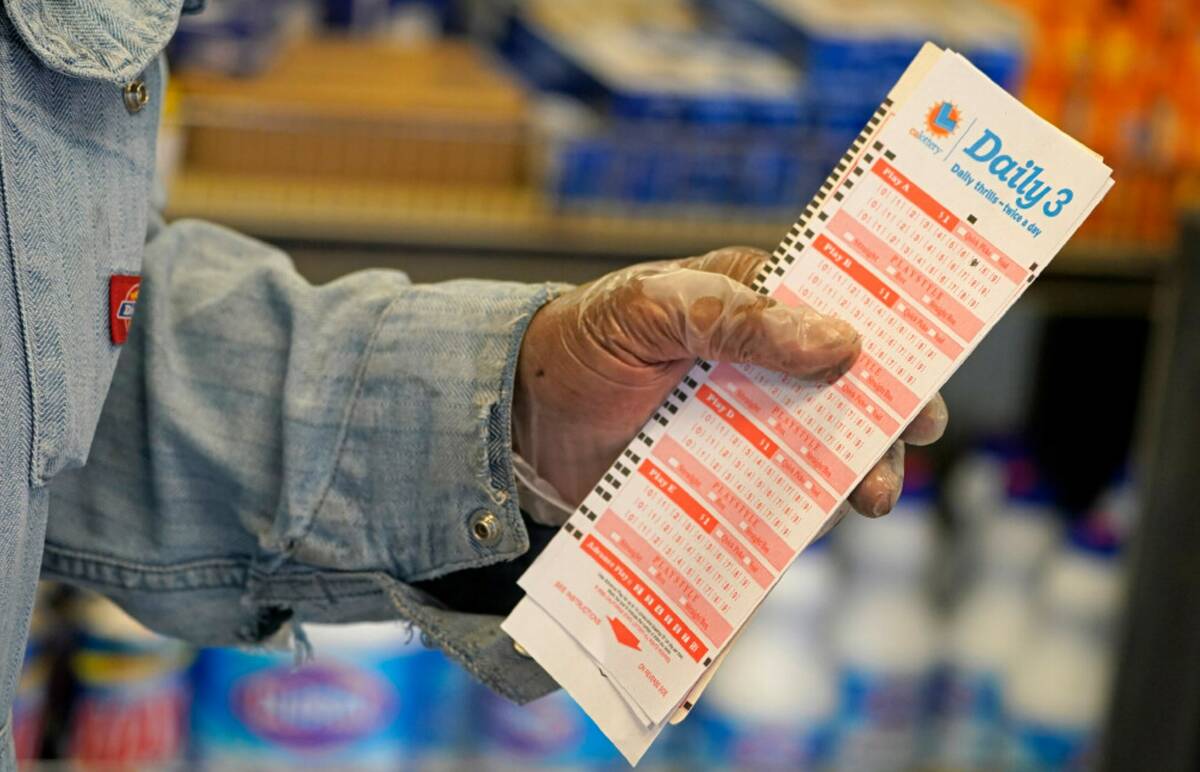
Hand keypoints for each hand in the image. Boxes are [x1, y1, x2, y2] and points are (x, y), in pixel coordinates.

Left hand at [513, 246, 947, 519]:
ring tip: (871, 496)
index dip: (890, 328)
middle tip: (915, 436)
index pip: (837, 305)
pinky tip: (818, 524)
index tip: (929, 358)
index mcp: (753, 301)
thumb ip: (738, 316)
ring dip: (858, 467)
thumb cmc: (585, 342)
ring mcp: (749, 424)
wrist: (523, 421)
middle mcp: (763, 362)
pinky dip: (806, 512)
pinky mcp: (728, 477)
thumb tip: (839, 342)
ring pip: (825, 445)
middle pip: (849, 385)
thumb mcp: (651, 307)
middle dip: (889, 411)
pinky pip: (781, 495)